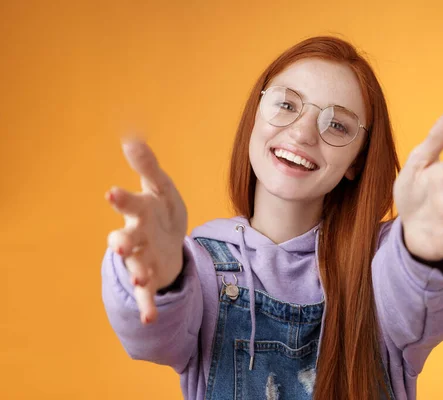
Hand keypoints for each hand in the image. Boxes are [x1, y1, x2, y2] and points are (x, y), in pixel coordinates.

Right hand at [105, 138, 187, 323]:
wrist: (169, 242)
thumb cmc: (162, 211)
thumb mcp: (160, 187)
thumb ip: (148, 166)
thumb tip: (131, 136)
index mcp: (140, 210)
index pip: (130, 203)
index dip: (121, 199)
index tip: (111, 193)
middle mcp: (136, 235)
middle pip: (126, 238)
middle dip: (123, 240)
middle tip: (119, 243)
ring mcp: (141, 258)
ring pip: (135, 265)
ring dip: (136, 271)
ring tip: (139, 277)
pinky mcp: (150, 276)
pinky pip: (147, 292)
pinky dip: (147, 304)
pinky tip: (150, 318)